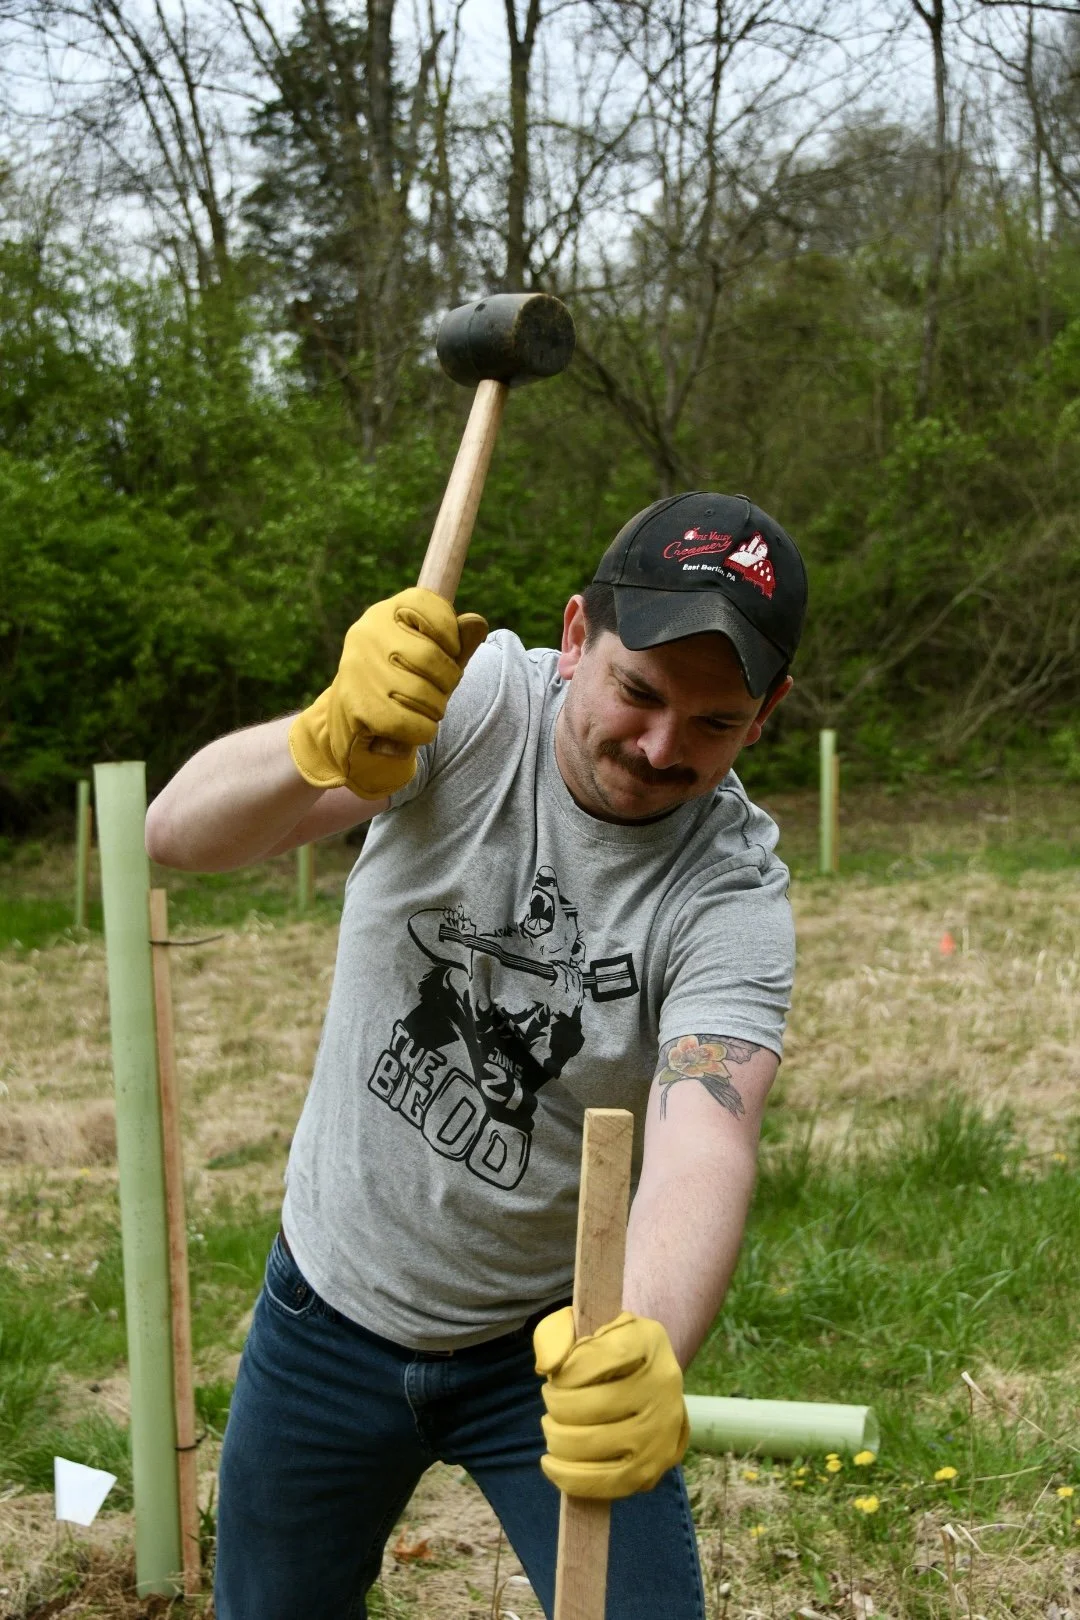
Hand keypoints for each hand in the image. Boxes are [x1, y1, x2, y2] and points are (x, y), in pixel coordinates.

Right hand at [289, 588, 486, 798]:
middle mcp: (366, 634)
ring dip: (436, 710)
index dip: (452, 636)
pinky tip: (412, 727)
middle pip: (430, 657)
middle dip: (447, 682)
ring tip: (423, 710)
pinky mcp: (358, 707)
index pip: (431, 607)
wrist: (356, 722)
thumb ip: (458, 642)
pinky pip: (412, 723)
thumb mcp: (433, 659)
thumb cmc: (403, 683)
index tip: (447, 652)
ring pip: (424, 694)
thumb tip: (476, 622)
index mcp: (385, 612)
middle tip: (438, 691)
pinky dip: (423, 731)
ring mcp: (359, 670)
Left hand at [533, 1307, 689, 1498]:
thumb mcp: (585, 1326)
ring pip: (588, 1444)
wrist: (651, 1386)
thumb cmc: (607, 1353)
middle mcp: (663, 1385)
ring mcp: (661, 1432)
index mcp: (647, 1340)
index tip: (558, 1371)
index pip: (593, 1357)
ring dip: (556, 1437)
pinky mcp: (652, 1470)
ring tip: (553, 1426)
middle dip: (555, 1404)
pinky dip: (567, 1476)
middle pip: (586, 1405)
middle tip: (553, 1398)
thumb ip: (556, 1333)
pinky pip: (602, 1483)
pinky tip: (552, 1463)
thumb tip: (547, 1366)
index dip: (563, 1370)